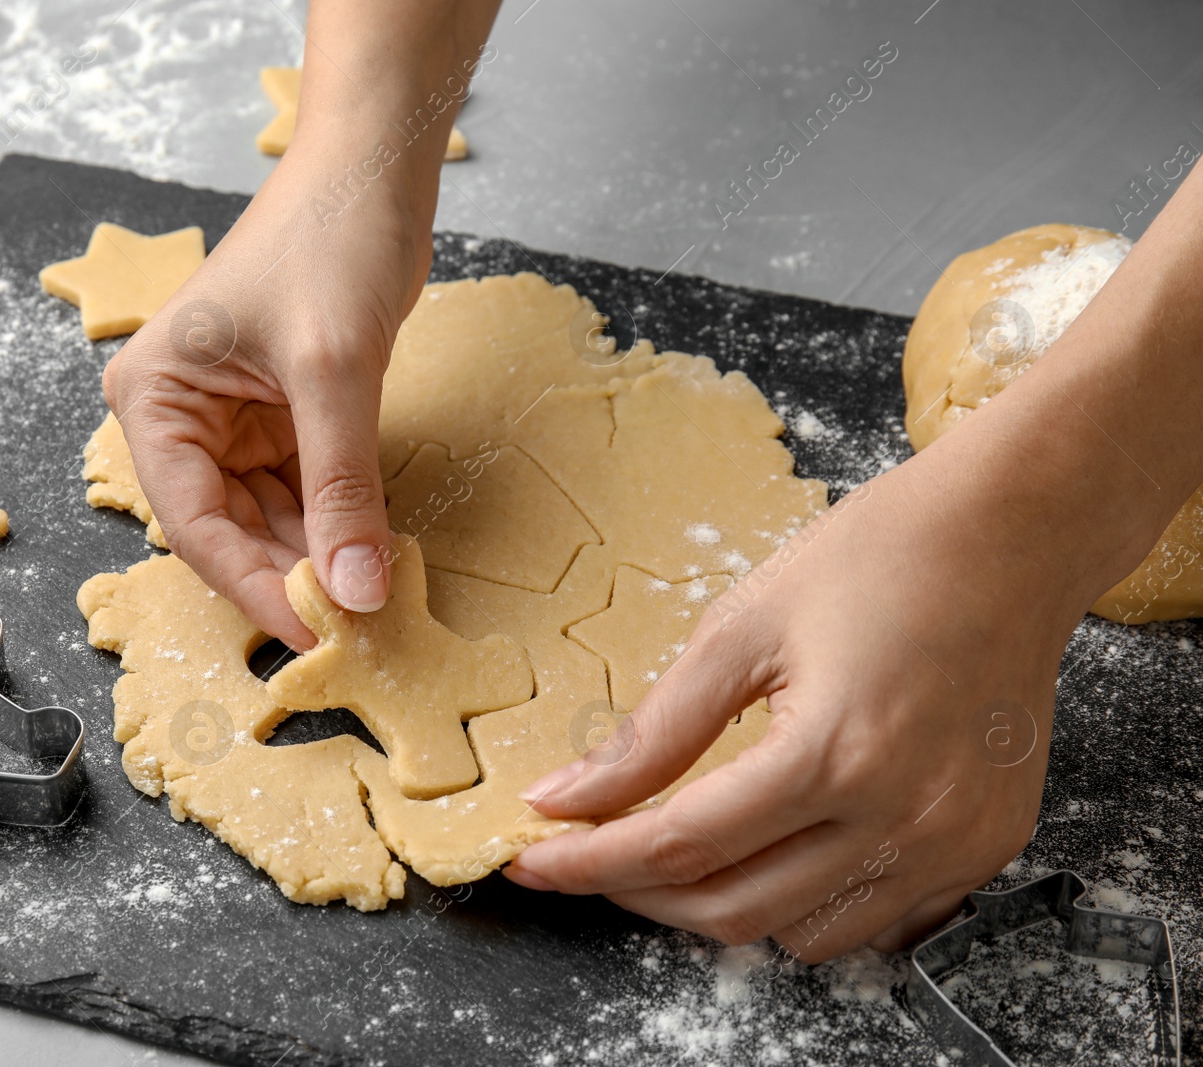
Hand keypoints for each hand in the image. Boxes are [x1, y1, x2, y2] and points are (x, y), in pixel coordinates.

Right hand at [100, 146, 433, 648]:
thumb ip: (341, 488)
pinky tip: (372, 553)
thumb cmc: (328, 242)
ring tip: (369, 600)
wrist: (371, 172)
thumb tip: (355, 590)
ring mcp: (228, 421)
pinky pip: (300, 491)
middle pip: (227, 530)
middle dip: (288, 575)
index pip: (195, 523)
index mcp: (153, 399)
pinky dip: (335, 522)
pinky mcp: (278, 418)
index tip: (311, 632)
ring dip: (316, 556)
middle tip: (350, 627)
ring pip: (267, 519)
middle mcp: (178, 417)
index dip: (252, 585)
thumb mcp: (333, 375)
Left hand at [504, 437, 1095, 961]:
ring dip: (729, 906)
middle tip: (594, 855)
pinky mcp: (987, 846)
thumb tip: (565, 798)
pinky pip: (880, 922)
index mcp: (833, 753)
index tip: (531, 862)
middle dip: (642, 896)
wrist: (1007, 535)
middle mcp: (902, 817)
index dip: (590, 863)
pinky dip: (814, 903)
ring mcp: (954, 842)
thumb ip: (651, 733)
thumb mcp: (740, 630)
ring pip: (805, 935)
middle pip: (734, 911)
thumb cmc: (875, 559)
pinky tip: (782, 849)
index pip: (679, 847)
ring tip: (691, 847)